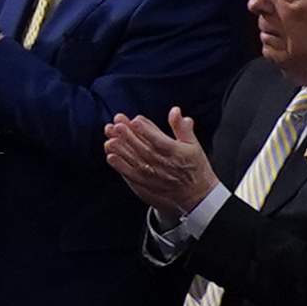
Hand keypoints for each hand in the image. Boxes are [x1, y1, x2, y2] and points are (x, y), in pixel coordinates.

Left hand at [104, 106, 221, 215]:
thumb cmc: (195, 167)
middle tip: (117, 124)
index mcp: (176, 153)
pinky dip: (120, 166)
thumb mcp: (193, 145)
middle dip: (129, 135)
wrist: (196, 194)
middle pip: (143, 148)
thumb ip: (182, 128)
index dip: (147, 130)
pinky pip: (130, 174)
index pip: (159, 140)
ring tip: (110, 137)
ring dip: (121, 149)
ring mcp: (153, 174)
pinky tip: (110, 156)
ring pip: (135, 160)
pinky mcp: (146, 183)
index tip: (135, 120)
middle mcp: (164, 164)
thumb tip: (175, 111)